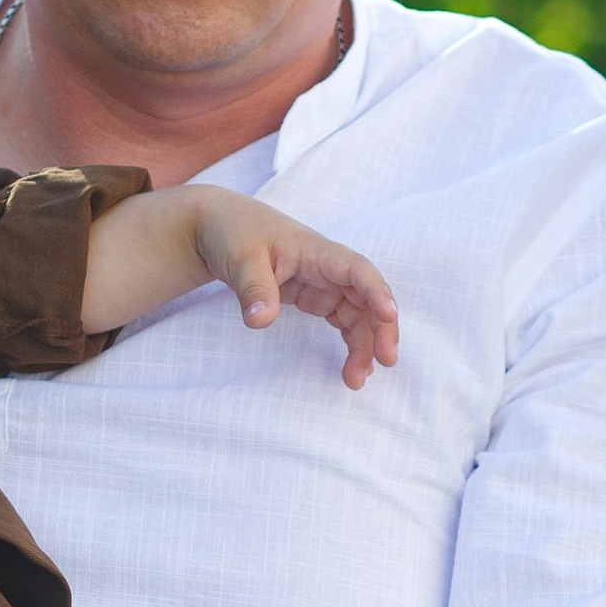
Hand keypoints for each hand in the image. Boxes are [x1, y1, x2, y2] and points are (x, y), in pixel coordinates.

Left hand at [189, 189, 399, 392]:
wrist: (218, 227)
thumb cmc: (234, 233)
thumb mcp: (240, 259)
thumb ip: (254, 290)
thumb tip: (260, 322)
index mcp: (315, 251)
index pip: (355, 269)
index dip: (375, 291)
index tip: (388, 315)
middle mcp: (327, 267)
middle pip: (366, 296)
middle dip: (380, 328)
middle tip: (386, 360)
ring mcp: (323, 283)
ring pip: (358, 313)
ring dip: (364, 344)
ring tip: (357, 379)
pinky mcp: (314, 297)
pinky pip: (343, 320)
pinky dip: (350, 342)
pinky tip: (352, 367)